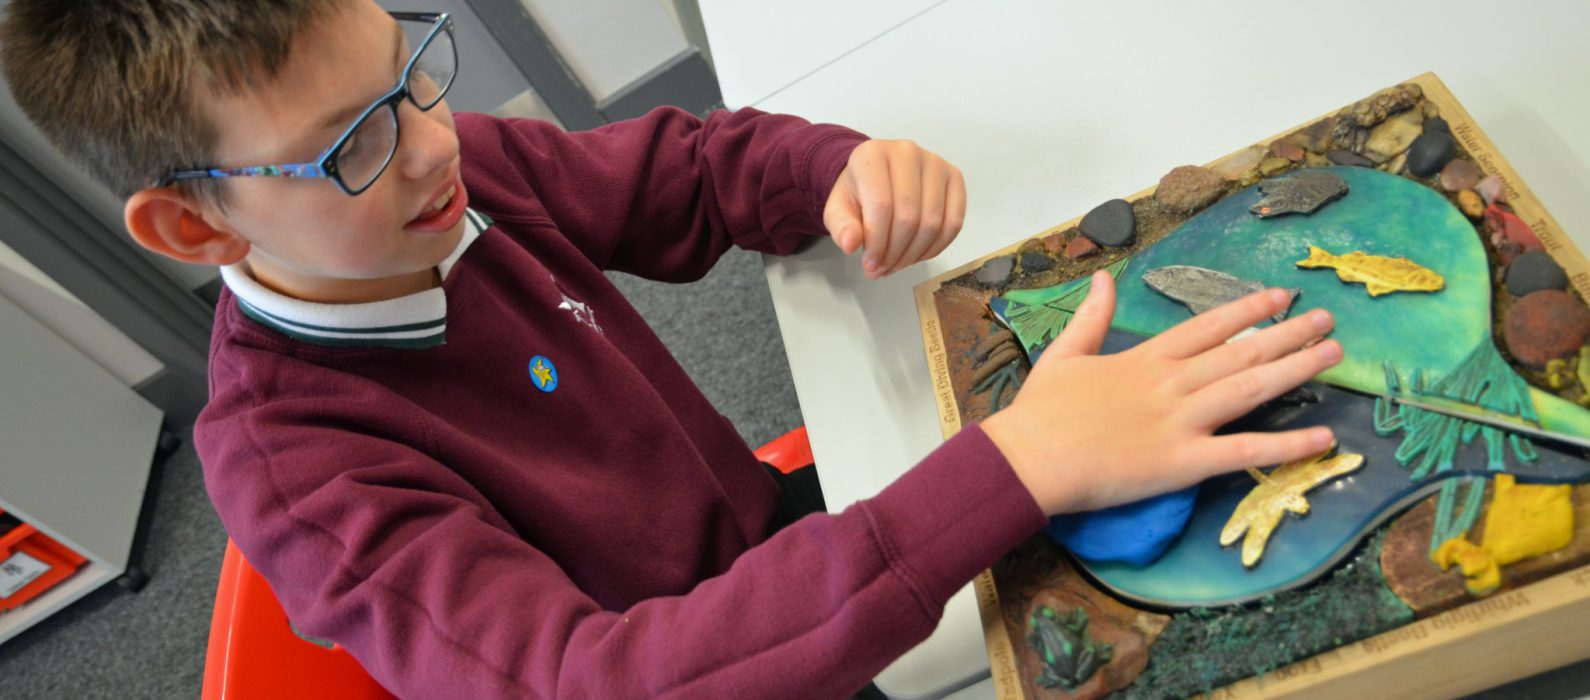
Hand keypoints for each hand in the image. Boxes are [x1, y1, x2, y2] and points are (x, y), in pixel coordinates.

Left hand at [823, 139, 965, 278]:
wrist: (877, 175)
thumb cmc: (859, 192)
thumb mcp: (838, 209)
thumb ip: (840, 226)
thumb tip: (850, 244)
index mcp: (872, 155)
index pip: (881, 206)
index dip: (877, 243)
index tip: (869, 265)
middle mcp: (907, 152)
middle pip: (908, 217)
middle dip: (894, 253)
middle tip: (882, 269)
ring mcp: (934, 163)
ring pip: (932, 223)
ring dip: (914, 254)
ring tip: (897, 264)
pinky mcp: (954, 177)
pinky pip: (954, 222)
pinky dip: (936, 247)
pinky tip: (917, 254)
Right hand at [981, 271, 1342, 515]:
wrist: (1029, 459)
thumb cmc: (1041, 411)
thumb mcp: (1064, 352)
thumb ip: (1092, 315)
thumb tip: (1105, 276)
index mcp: (1145, 358)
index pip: (1208, 325)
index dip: (1248, 310)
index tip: (1280, 297)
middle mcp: (1171, 383)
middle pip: (1242, 352)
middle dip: (1289, 334)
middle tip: (1328, 321)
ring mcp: (1180, 422)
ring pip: (1251, 389)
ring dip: (1297, 369)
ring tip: (1334, 355)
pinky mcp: (1182, 462)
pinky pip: (1244, 452)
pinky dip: (1286, 446)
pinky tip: (1323, 438)